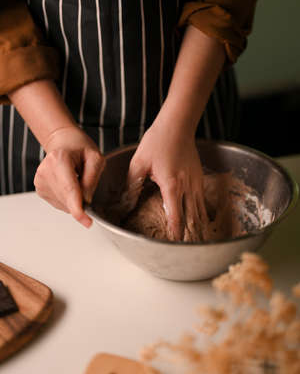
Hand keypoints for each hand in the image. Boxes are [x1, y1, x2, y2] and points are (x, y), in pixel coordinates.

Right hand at [34, 126, 104, 227]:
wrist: (63, 142)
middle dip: (82, 201)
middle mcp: (45, 171)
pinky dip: (69, 199)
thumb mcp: (96, 158)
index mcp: (59, 159)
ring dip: (75, 199)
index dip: (78, 209)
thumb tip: (86, 201)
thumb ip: (92, 179)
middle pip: (67, 199)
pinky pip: (60, 203)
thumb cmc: (80, 148)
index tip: (87, 222)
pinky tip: (70, 184)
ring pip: (64, 204)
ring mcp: (39, 181)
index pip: (69, 190)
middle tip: (87, 183)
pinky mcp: (39, 189)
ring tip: (77, 179)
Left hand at [126, 119, 207, 240]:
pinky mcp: (199, 177)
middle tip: (187, 248)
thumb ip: (132, 185)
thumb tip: (126, 202)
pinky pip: (203, 200)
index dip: (175, 231)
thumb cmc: (157, 141)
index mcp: (171, 185)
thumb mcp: (139, 163)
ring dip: (198, 226)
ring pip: (200, 210)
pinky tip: (202, 220)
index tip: (173, 243)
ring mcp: (196, 182)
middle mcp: (187, 187)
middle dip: (189, 233)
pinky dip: (203, 213)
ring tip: (198, 240)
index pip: (175, 215)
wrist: (177, 125)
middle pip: (192, 217)